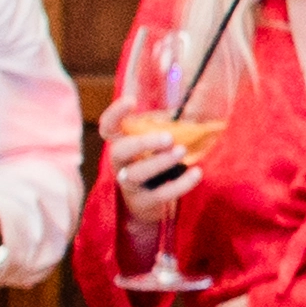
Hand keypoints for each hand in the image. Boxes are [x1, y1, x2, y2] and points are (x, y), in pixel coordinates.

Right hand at [102, 82, 196, 231]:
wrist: (149, 205)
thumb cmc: (156, 164)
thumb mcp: (158, 144)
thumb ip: (167, 127)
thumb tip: (196, 104)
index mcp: (121, 144)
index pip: (108, 128)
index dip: (115, 114)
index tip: (131, 101)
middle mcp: (120, 164)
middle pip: (119, 151)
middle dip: (142, 142)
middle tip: (168, 138)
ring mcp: (129, 185)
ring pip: (137, 174)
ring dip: (160, 162)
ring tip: (181, 151)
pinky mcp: (144, 203)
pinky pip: (160, 194)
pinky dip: (180, 184)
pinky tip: (197, 172)